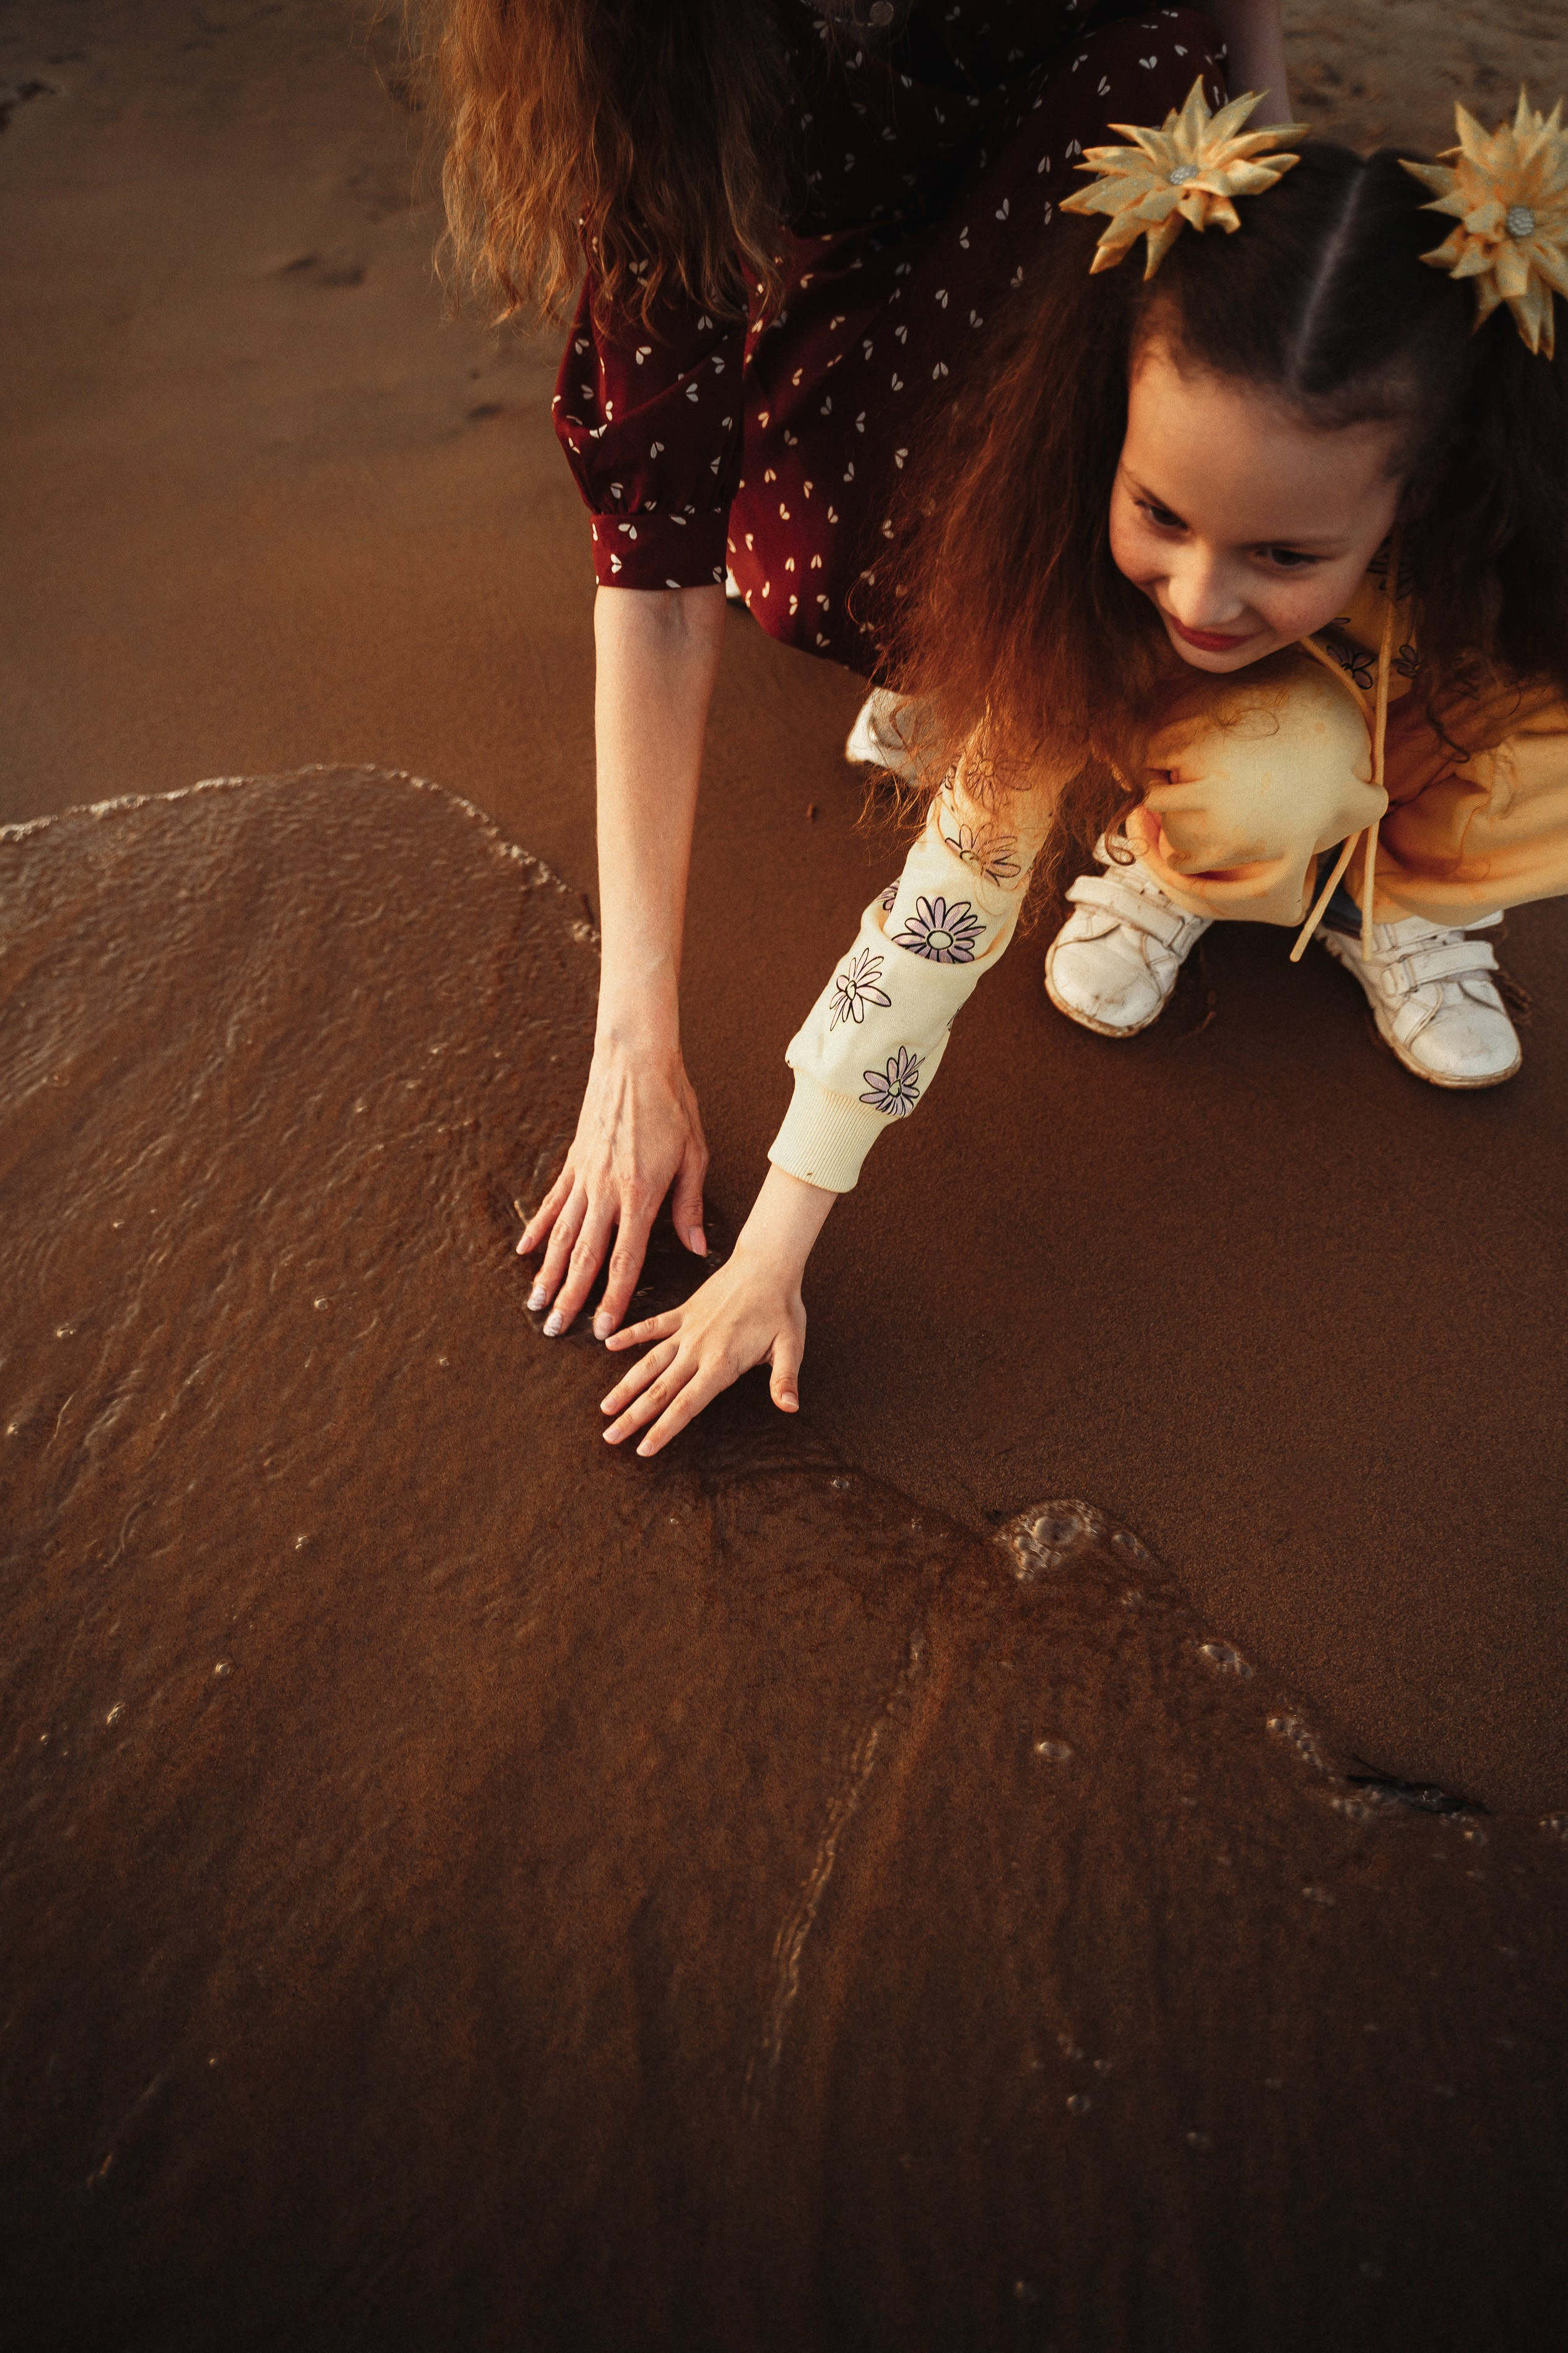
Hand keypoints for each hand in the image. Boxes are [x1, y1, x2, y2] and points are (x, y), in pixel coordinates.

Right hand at [518, 1032, 707, 1337]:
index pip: (625, 1260)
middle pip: (586, 1256)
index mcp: (641, 1196)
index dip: (612, 1299)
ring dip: (547, 1272)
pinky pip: (553, 1201)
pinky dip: (539, 1228)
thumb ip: (690, 1207)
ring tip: (535, 1304)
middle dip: (570, 1297)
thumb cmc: (672, 1106)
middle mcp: (606, 1192)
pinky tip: (525, 1251)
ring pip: (563, 1235)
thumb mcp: (694, 1156)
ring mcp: (584, 1176)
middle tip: (554, 1331)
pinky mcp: (573, 1160)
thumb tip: (697, 1249)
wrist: (635, 1059)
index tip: (601, 1328)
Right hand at [597, 1164, 835, 1454]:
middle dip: (633, 1417)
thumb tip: (789, 1407)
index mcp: (722, 1363)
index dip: (663, 1429)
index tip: (644, 1449)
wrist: (767, 1264)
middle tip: (610, 1438)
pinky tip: (610, 1344)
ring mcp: (687, 1330)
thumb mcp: (791, 1346)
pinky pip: (652, 1325)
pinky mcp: (683, 1311)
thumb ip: (785, 1379)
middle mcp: (698, 1350)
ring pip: (649, 1363)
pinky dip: (631, 1334)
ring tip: (605, 1407)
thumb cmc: (781, 1307)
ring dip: (626, 1385)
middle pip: (660, 1390)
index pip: (687, 1405)